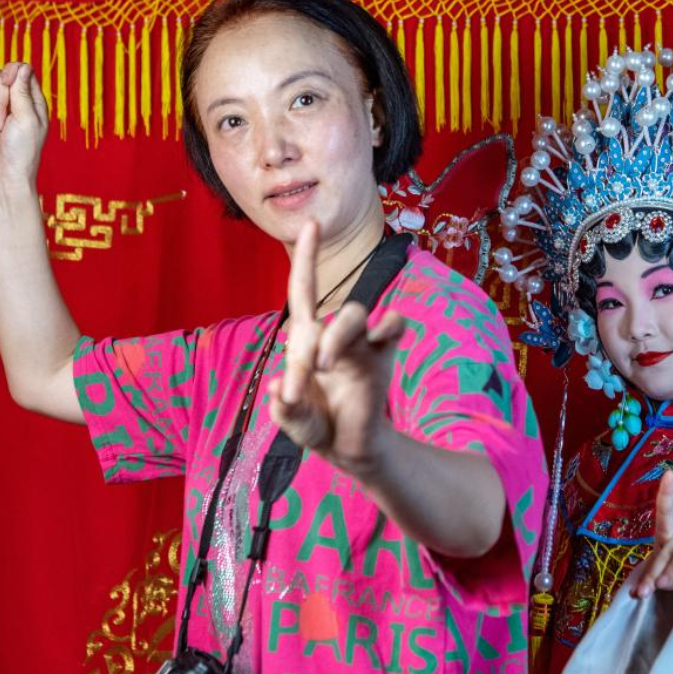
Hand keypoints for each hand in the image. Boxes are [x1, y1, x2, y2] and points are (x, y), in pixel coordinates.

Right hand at [0, 61, 48, 181]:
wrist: (5, 173)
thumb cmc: (21, 151)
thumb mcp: (25, 120)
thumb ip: (22, 93)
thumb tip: (23, 66)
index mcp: (37, 103)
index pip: (26, 71)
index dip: (13, 71)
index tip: (5, 82)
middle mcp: (24, 101)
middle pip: (8, 76)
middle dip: (0, 93)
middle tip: (2, 120)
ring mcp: (8, 104)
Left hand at [268, 223, 404, 474]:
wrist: (350, 449)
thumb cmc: (317, 426)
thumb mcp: (293, 423)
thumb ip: (283, 409)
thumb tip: (279, 387)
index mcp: (307, 340)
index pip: (305, 290)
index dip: (308, 257)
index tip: (312, 224)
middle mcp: (336, 335)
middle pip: (328, 309)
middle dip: (311, 344)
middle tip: (304, 381)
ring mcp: (363, 344)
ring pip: (355, 314)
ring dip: (337, 337)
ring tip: (326, 368)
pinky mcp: (385, 357)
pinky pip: (394, 326)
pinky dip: (389, 325)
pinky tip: (381, 336)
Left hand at [627, 471, 672, 603]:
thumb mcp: (659, 578)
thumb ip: (649, 581)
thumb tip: (641, 594)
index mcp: (670, 533)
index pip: (666, 511)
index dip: (667, 493)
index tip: (668, 474)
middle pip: (668, 547)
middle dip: (655, 570)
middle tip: (645, 591)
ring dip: (671, 571)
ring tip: (662, 587)